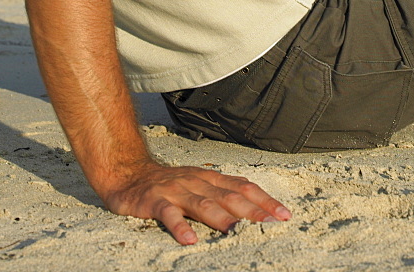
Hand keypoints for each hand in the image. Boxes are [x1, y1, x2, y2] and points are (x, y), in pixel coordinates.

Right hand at [102, 161, 291, 244]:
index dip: (265, 200)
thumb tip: (254, 207)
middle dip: (252, 210)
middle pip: (229, 196)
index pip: (244, 188)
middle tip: (272, 223)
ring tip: (237, 231)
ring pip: (203, 204)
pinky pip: (169, 215)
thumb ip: (222, 193)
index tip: (284, 214)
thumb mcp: (199, 184)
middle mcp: (198, 182)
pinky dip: (180, 227)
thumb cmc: (169, 184)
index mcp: (211, 179)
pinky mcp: (155, 202)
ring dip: (221, 217)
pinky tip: (190, 240)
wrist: (129, 173)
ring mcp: (177, 191)